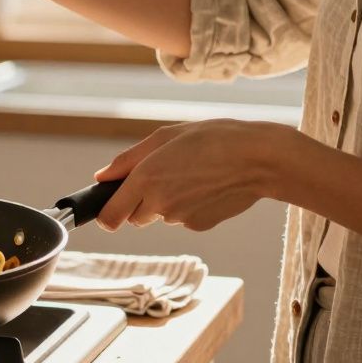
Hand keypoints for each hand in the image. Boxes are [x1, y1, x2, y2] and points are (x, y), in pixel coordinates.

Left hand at [93, 120, 290, 231]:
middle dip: (140, 202)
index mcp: (145, 179)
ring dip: (166, 201)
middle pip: (134, 217)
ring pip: (160, 216)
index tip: (110, 206)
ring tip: (192, 175)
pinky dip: (189, 206)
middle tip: (164, 175)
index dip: (106, 215)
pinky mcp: (199, 226)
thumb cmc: (213, 138)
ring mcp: (180, 218)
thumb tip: (102, 177)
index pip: (109, 218)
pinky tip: (207, 186)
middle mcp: (159, 203)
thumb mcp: (165, 137)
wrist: (259, 159)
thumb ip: (128, 160)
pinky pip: (183, 218)